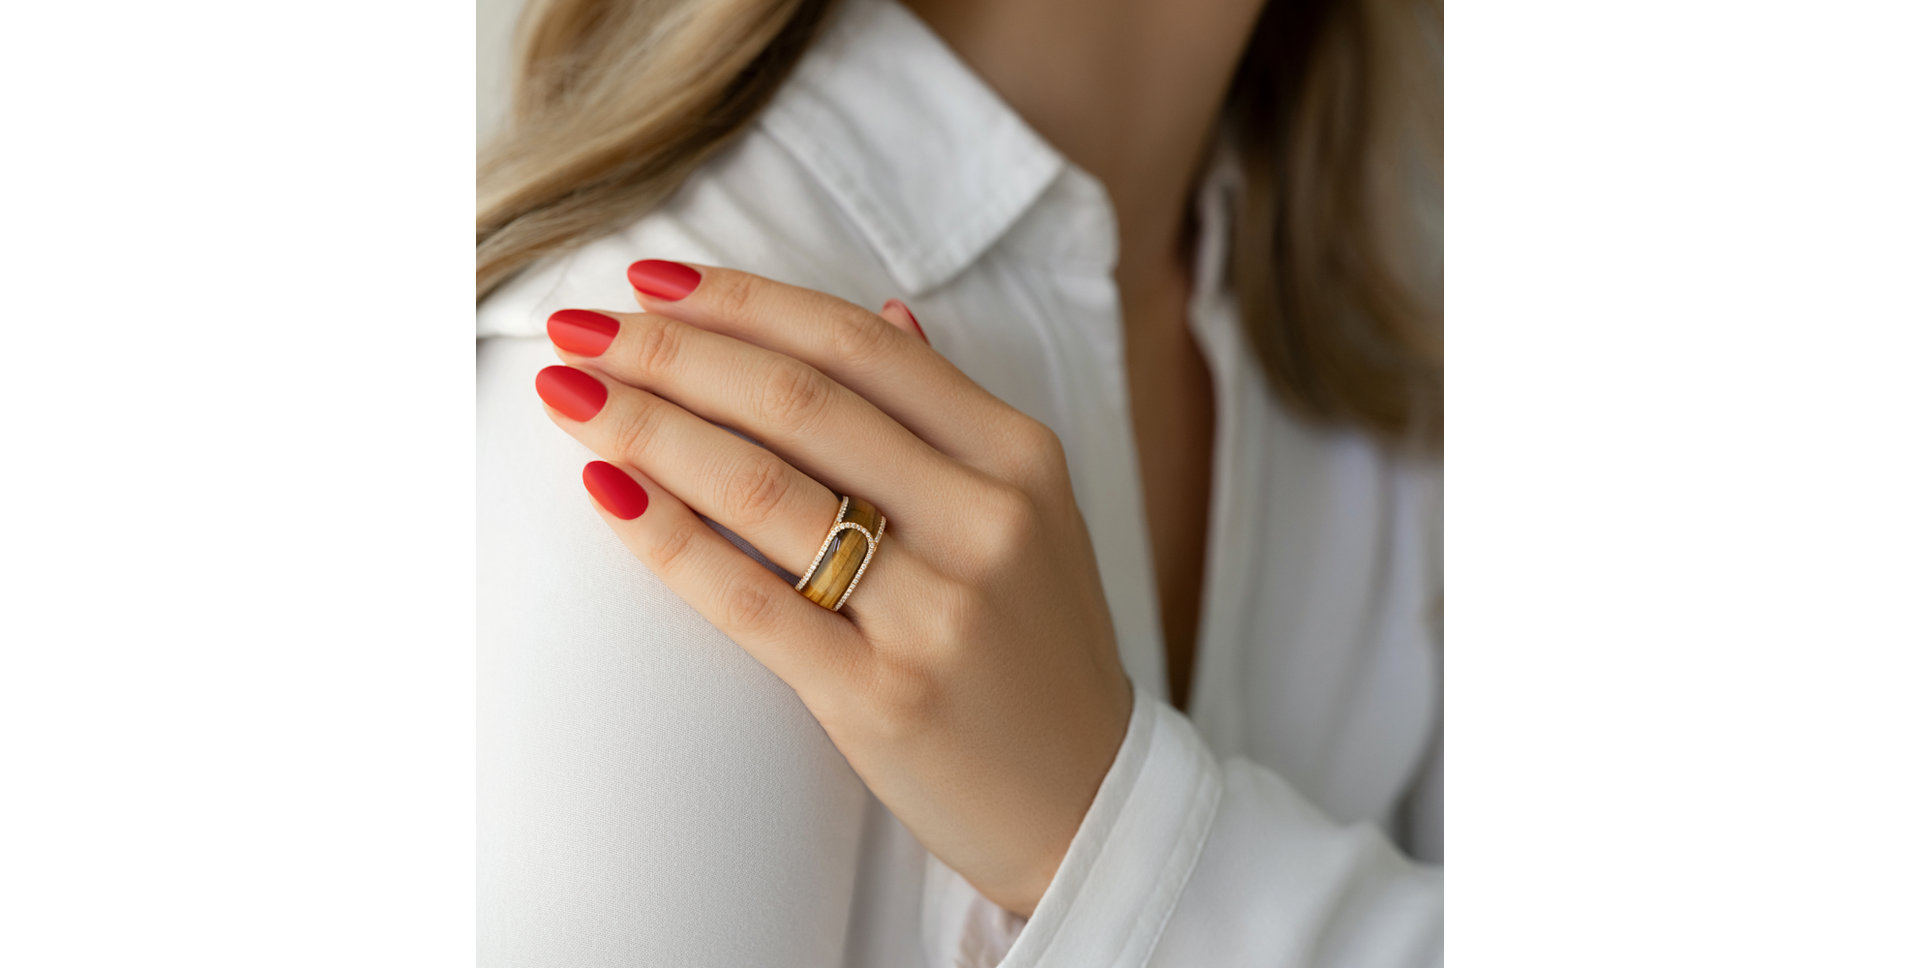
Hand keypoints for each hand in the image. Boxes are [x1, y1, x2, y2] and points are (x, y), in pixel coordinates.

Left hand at [534, 260, 1133, 916]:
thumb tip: (886, 316)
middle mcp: (985, 519)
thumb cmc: (1037, 650)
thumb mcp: (1030, 514)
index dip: (742, 300)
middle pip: (798, 401)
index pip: (857, 346)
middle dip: (671, 351)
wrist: (1084, 801)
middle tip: (577, 325)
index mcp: (1019, 457)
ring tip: (568, 393)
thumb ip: (952, 417)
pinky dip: (667, 536)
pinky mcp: (883, 695)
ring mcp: (939, 610)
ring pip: (763, 487)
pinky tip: (606, 491)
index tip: (648, 278)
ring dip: (647, 425)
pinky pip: (750, 599)